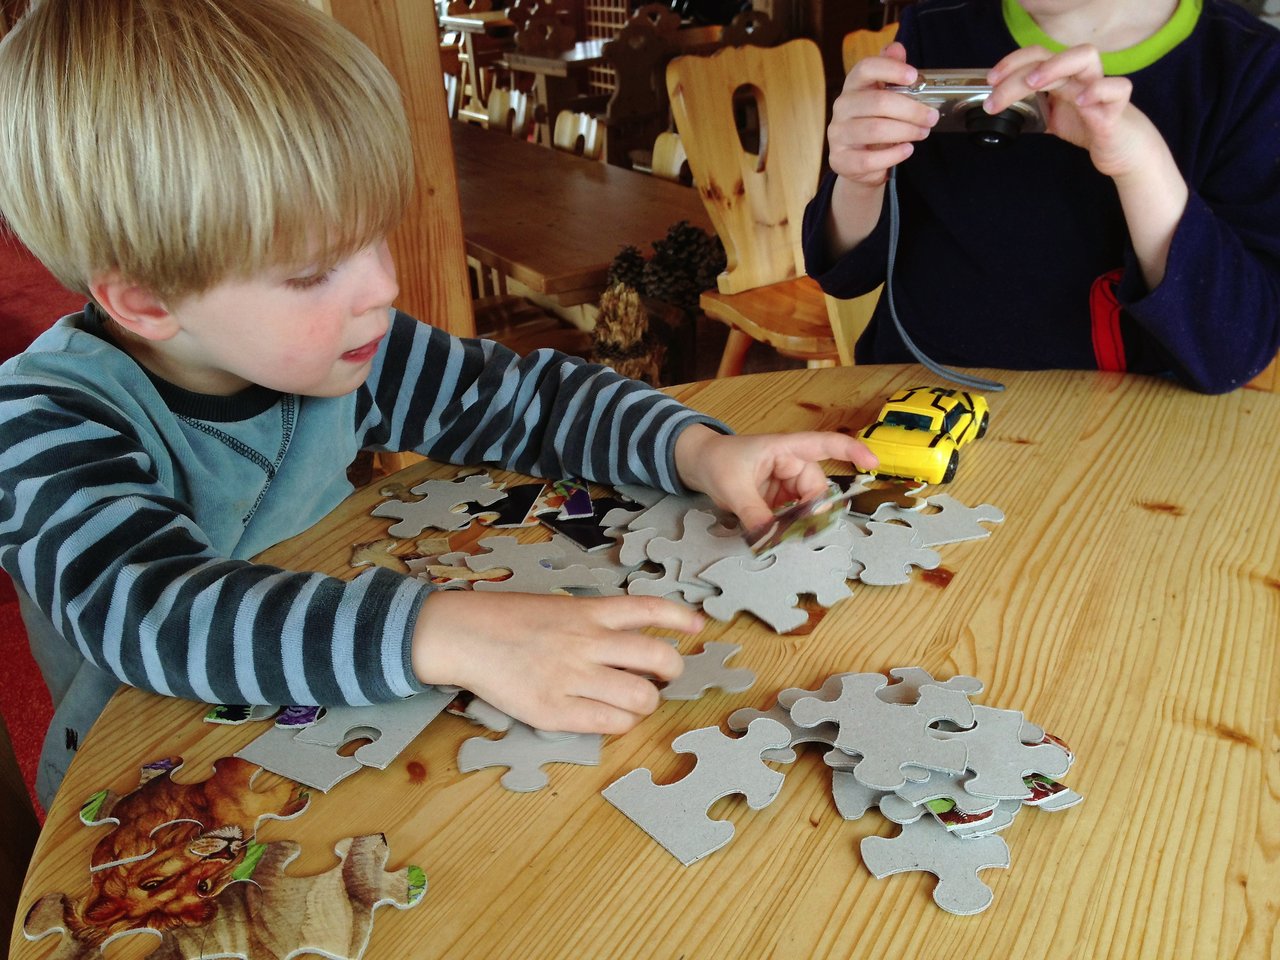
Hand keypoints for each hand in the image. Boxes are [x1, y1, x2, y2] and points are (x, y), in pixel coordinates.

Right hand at [411, 592, 694, 733]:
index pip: (650, 610)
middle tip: (662, 677)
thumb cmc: (511, 621)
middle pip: (658, 660)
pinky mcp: (555, 711)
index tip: (698, 625)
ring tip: (636, 700)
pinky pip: (610, 724)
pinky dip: (621, 723)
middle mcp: (587, 642)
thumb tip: (635, 642)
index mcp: (589, 612)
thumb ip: (596, 621)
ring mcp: (572, 678)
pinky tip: (612, 716)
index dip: (681, 617)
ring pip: (641, 698)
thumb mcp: (560, 607)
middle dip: (671, 671)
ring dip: (647, 702)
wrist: (466, 636)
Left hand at [674, 425, 877, 532]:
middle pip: (816, 491)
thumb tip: (768, 539)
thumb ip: (753, 513)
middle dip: (811, 514)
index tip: (873, 462)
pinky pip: (793, 517)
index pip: (826, 444)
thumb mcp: (732, 486)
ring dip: (798, 525)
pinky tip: (776, 537)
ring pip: (807, 508)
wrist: (699, 464)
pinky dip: (788, 529)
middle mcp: (792, 465)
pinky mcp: (780, 501)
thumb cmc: (717, 460)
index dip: (852, 451)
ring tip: (781, 538)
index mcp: (786, 449)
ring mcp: (787, 484)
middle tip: (798, 535)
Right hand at [828, 41, 938, 186]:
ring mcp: (838, 134)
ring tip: (922, 133)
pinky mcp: (840, 159)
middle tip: (931, 117)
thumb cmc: (875, 124)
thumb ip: (890, 73)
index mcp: (853, 87)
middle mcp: (841, 107)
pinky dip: (893, 155)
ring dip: (906, 131)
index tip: (914, 76)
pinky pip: (869, 159)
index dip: (890, 69)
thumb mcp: (885, 98)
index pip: (865, 68)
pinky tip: (907, 150)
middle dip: (911, 110)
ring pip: (875, 130)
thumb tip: (896, 48)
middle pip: (878, 102)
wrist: (858, 162)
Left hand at [985, 45, 1161, 178]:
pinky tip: (1081, 102)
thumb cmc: (1089, 125)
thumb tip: (1000, 108)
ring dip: (1056, 67)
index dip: (1012, 63)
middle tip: (996, 94)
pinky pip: (1117, 88)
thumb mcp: (1052, 117)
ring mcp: (1099, 88)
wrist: (1122, 148)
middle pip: (1051, 56)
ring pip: (1086, 57)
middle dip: (1019, 72)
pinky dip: (1099, 90)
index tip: (990, 81)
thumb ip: (1031, 108)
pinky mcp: (1116, 108)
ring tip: (1035, 84)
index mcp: (1063, 77)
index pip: (1036, 56)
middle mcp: (1080, 76)